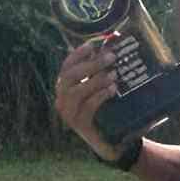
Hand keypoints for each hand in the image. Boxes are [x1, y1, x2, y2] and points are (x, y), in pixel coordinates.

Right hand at [54, 36, 124, 161]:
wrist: (116, 143)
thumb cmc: (111, 110)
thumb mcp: (106, 87)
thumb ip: (106, 66)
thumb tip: (113, 38)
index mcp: (67, 87)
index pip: (66, 66)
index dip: (77, 54)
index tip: (92, 44)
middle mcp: (63, 100)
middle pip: (69, 76)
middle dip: (90, 64)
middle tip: (111, 57)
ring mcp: (69, 114)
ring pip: (76, 92)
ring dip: (95, 80)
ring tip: (114, 74)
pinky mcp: (80, 125)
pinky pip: (87, 107)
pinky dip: (100, 96)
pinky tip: (112, 90)